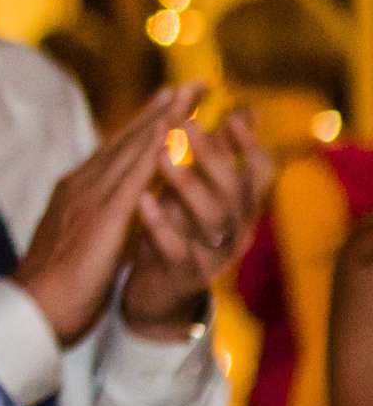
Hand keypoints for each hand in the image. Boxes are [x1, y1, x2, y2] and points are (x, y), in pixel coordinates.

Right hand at [13, 85, 198, 342]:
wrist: (34, 308)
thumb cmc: (54, 288)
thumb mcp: (79, 244)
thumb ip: (95, 222)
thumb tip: (116, 215)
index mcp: (77, 194)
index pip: (117, 153)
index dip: (145, 127)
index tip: (171, 104)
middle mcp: (82, 186)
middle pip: (127, 141)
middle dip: (160, 111)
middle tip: (191, 85)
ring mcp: (90, 197)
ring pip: (131, 149)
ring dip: (161, 118)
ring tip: (187, 94)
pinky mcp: (103, 214)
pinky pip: (133, 174)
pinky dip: (151, 147)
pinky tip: (170, 129)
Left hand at [123, 109, 273, 337]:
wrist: (155, 295)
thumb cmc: (175, 231)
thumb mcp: (196, 192)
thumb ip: (216, 156)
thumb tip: (245, 111)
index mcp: (240, 207)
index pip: (262, 173)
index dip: (250, 144)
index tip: (230, 114)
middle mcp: (235, 230)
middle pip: (235, 190)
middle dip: (212, 154)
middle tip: (186, 123)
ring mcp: (213, 255)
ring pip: (211, 218)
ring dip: (186, 183)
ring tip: (161, 155)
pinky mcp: (184, 276)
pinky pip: (177, 249)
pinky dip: (159, 224)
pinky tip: (143, 200)